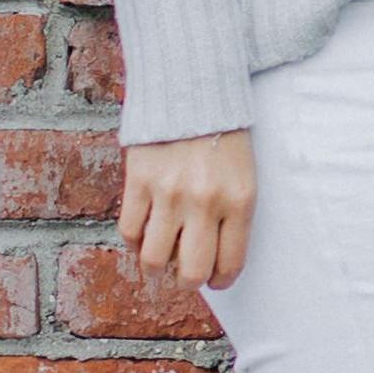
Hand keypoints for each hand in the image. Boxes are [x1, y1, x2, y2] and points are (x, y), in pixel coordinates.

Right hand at [120, 130, 254, 289]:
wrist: (193, 90)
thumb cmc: (224, 137)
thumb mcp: (244, 175)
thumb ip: (232, 216)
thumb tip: (212, 261)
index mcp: (240, 201)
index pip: (230, 263)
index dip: (221, 281)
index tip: (216, 280)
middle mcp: (205, 201)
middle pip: (191, 272)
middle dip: (188, 282)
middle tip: (186, 275)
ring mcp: (169, 192)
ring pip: (154, 259)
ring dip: (157, 267)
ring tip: (162, 257)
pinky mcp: (139, 181)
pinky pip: (129, 231)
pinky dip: (135, 240)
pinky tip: (144, 233)